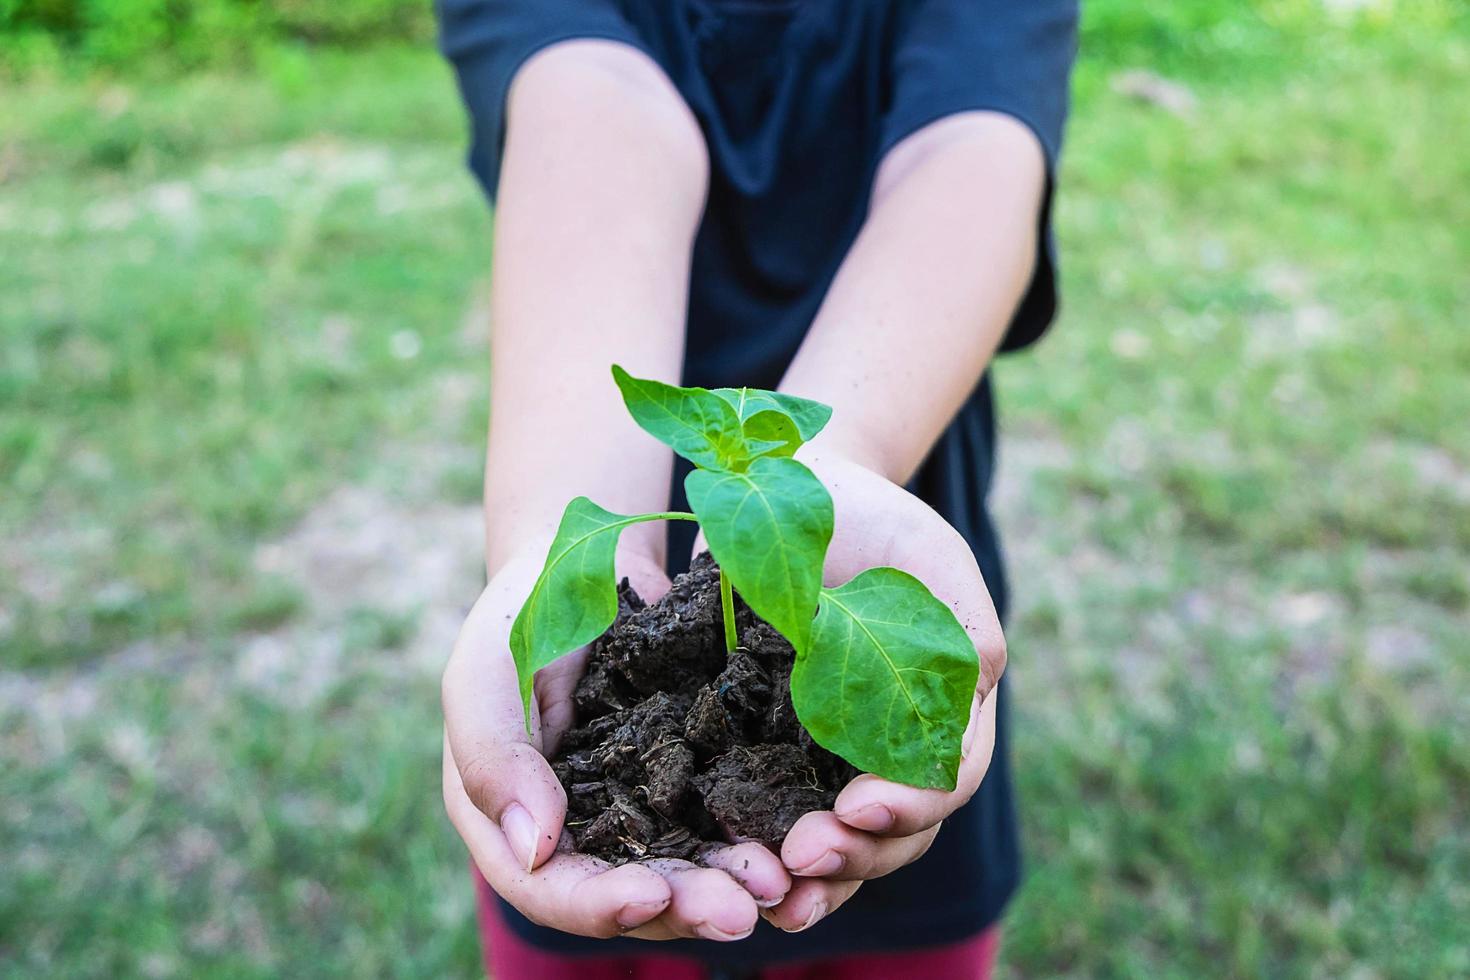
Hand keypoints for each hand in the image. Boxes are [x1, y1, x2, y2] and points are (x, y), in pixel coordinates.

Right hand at [442, 543, 791, 939]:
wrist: (586, 556)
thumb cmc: (518, 612)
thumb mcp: (485, 673)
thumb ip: (493, 758)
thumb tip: (536, 848)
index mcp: (513, 824)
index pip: (552, 889)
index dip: (602, 905)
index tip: (655, 895)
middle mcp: (582, 833)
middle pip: (632, 893)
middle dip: (689, 905)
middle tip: (748, 906)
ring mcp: (643, 807)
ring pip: (690, 866)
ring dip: (734, 881)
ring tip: (782, 883)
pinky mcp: (694, 776)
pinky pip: (728, 815)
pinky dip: (759, 830)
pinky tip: (799, 836)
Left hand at [759, 451, 1007, 931]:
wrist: (795, 495)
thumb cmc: (873, 522)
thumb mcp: (926, 556)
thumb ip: (963, 621)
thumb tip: (979, 678)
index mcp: (948, 709)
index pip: (948, 776)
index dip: (911, 802)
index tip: (860, 808)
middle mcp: (895, 748)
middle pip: (899, 832)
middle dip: (858, 854)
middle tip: (803, 860)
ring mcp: (832, 758)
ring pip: (847, 843)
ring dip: (818, 878)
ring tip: (778, 893)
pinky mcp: (767, 751)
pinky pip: (776, 817)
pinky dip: (765, 854)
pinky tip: (738, 876)